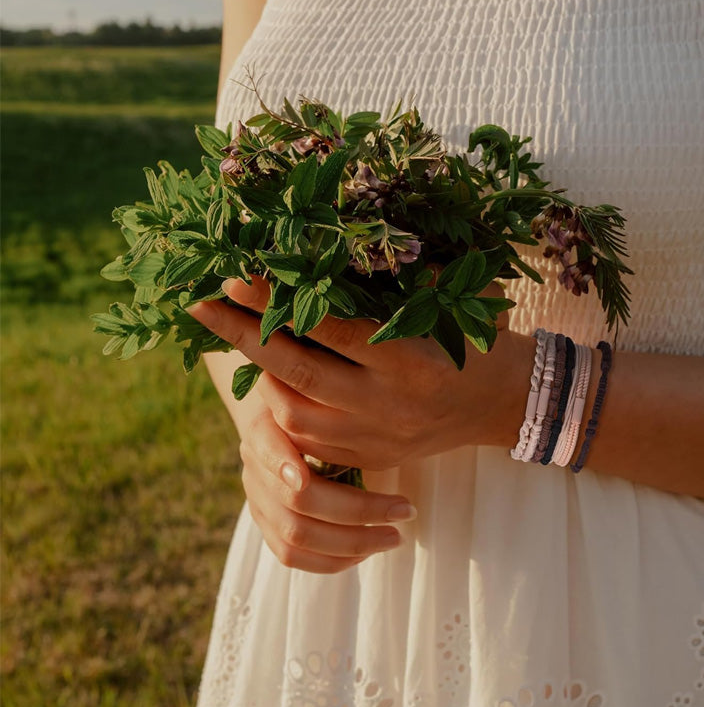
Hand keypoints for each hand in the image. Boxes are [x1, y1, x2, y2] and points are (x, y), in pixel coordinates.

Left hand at [188, 275, 531, 470]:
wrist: (502, 404)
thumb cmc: (476, 339)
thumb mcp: (449, 302)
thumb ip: (397, 281)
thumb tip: (331, 249)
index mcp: (409, 358)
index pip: (329, 327)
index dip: (278, 303)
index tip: (234, 276)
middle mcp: (387, 403)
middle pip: (299, 372)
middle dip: (242, 337)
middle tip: (198, 306)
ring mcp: (375, 437)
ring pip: (295, 415)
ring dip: (259, 377)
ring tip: (233, 341)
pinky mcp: (368, 458)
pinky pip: (310, 442)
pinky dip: (282, 411)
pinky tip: (268, 382)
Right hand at [237, 395, 416, 573]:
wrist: (285, 423)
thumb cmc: (315, 406)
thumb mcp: (319, 398)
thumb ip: (333, 408)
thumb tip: (377, 411)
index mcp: (263, 429)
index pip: (269, 447)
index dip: (283, 464)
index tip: (310, 478)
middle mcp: (255, 468)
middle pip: (297, 503)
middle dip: (359, 511)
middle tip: (406, 510)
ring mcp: (258, 502)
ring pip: (296, 537)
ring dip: (352, 542)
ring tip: (395, 536)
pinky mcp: (267, 528)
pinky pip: (292, 556)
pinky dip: (332, 560)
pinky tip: (366, 551)